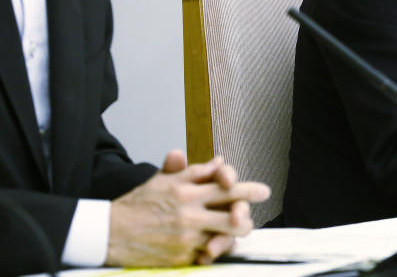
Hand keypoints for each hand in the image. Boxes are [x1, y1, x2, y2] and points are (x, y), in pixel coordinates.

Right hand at [106, 150, 269, 266]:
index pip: (226, 188)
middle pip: (233, 217)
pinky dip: (213, 250)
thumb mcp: (165, 180)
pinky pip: (206, 255)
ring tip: (238, 232)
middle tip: (250, 216)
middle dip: (247, 216)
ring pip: (224, 239)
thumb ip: (195, 172)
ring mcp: (186, 238)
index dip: (248, 189)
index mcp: (187, 192)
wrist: (109, 233)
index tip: (264, 191)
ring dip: (233, 236)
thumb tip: (221, 161)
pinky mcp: (181, 257)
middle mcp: (189, 215)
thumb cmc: (140, 202)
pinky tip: (216, 246)